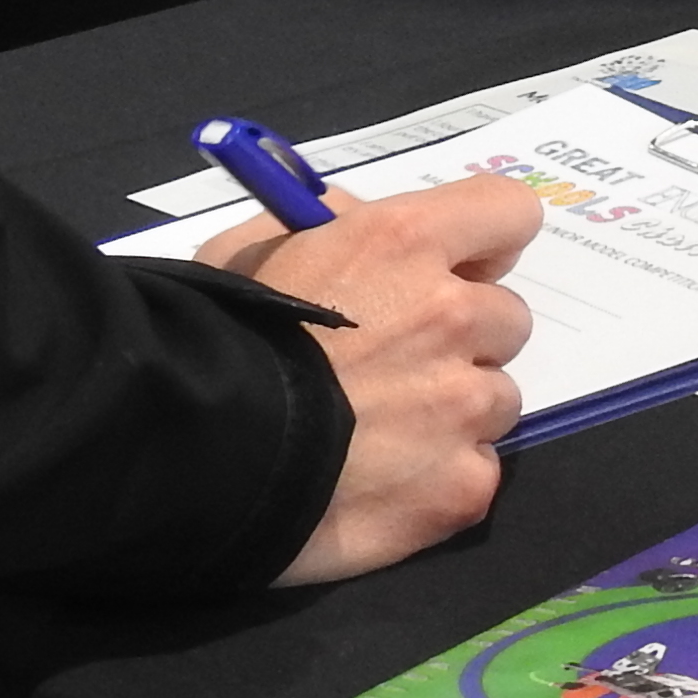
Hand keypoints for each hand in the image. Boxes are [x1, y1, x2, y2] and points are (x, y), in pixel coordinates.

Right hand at [199, 173, 543, 584]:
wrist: (188, 456)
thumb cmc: (209, 343)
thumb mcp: (247, 252)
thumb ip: (323, 225)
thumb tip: (359, 218)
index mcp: (403, 243)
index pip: (508, 211)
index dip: (486, 241)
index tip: (457, 268)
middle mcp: (451, 316)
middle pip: (505, 319)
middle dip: (462, 338)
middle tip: (395, 364)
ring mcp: (464, 407)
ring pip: (496, 399)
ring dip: (453, 411)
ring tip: (379, 433)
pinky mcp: (463, 486)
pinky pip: (476, 472)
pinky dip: (441, 478)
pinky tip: (384, 485)